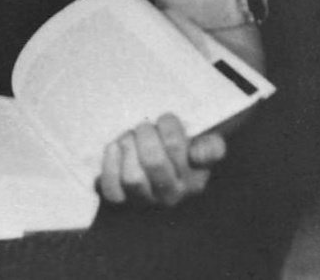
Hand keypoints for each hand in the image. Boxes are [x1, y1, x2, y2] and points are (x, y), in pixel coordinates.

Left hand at [98, 113, 225, 206]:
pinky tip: (116, 148)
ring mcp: (145, 200)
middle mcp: (171, 195)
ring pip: (133, 177)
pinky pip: (112, 186)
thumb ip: (210, 146)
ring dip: (128, 147)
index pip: (179, 149)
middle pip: (154, 161)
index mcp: (194, 179)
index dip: (169, 127)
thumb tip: (197, 153)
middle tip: (145, 127)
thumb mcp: (198, 147)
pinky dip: (110, 162)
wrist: (147, 172)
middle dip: (145, 135)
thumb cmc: (175, 153)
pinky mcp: (121, 200)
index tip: (165, 119)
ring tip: (131, 138)